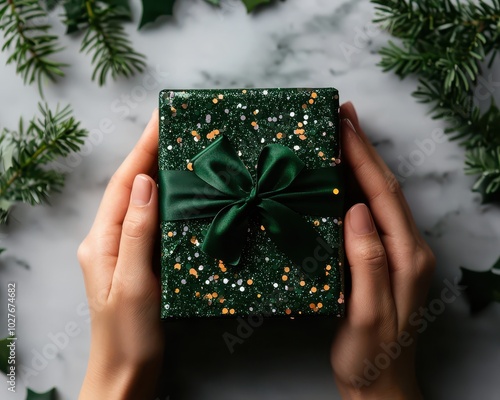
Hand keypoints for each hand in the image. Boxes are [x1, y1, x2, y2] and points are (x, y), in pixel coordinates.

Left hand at [77, 110, 163, 398]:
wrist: (126, 373)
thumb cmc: (128, 334)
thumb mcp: (133, 282)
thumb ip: (137, 231)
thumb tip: (146, 182)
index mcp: (100, 241)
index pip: (125, 184)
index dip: (142, 149)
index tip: (161, 119)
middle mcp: (108, 239)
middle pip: (131, 187)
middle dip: (150, 154)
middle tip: (175, 127)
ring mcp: (122, 250)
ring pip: (142, 202)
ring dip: (159, 173)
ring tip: (180, 149)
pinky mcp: (139, 261)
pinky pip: (151, 221)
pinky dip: (166, 201)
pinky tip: (181, 194)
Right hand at [331, 103, 434, 398]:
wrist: (378, 382)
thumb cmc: (370, 353)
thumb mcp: (366, 312)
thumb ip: (367, 261)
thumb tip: (356, 210)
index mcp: (406, 257)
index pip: (383, 195)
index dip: (363, 156)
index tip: (344, 124)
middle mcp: (408, 248)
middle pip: (385, 188)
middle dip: (365, 148)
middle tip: (343, 116)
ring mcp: (398, 252)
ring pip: (380, 197)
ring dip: (363, 162)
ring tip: (343, 135)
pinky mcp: (384, 258)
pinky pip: (373, 213)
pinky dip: (358, 187)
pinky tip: (343, 177)